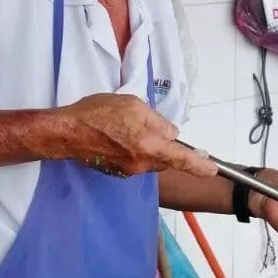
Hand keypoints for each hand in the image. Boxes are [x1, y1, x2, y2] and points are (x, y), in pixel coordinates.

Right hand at [58, 94, 216, 177]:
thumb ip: (156, 121)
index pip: (181, 158)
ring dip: (149, 147)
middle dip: (167, 147)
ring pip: (150, 159)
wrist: (65, 132)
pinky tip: (119, 137)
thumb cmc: (98, 114)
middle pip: (165, 158)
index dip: (199, 165)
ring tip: (129, 128)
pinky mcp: (116, 172)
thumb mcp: (133, 105)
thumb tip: (170, 133)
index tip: (212, 169)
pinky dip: (135, 150)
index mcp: (149, 145)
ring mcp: (128, 170)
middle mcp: (141, 163)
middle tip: (154, 129)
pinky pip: (136, 161)